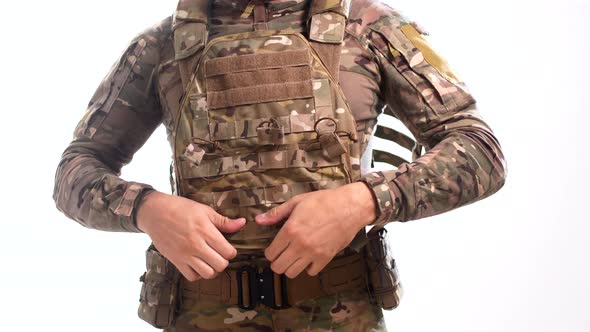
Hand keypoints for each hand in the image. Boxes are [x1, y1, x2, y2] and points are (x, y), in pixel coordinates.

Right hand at [137, 191, 245, 280]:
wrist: (154, 213)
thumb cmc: (180, 208)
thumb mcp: (204, 210)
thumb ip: (224, 221)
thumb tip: (242, 223)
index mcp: (205, 231)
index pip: (228, 252)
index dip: (232, 251)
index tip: (228, 247)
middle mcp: (196, 245)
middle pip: (220, 265)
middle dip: (224, 260)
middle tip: (219, 254)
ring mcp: (185, 255)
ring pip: (208, 274)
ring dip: (212, 269)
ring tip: (210, 260)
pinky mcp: (176, 261)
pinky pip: (192, 277)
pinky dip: (198, 274)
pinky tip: (198, 264)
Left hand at [255, 182, 375, 278]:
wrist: (350, 207)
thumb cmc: (324, 201)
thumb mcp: (297, 202)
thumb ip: (277, 213)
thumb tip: (259, 220)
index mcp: (290, 230)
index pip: (271, 253)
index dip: (269, 252)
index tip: (273, 249)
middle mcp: (300, 244)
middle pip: (279, 267)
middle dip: (277, 262)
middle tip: (281, 255)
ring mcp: (313, 253)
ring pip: (292, 273)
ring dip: (290, 267)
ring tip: (293, 258)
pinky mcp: (326, 258)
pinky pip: (311, 272)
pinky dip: (308, 268)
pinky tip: (308, 258)